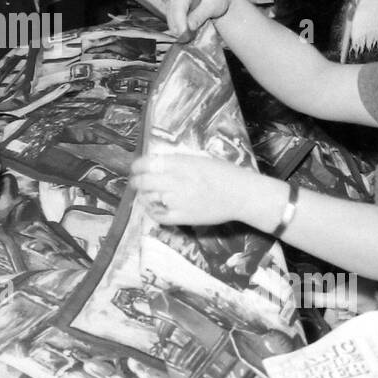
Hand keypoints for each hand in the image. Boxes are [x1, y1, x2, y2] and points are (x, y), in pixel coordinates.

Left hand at [130, 151, 262, 226]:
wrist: (241, 195)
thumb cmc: (224, 173)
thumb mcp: (198, 159)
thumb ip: (177, 162)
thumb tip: (156, 164)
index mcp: (180, 164)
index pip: (146, 163)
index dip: (137, 166)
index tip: (135, 168)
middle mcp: (175, 181)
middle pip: (143, 182)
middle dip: (137, 181)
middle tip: (136, 182)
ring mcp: (177, 201)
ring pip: (148, 198)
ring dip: (144, 196)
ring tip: (146, 194)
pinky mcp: (182, 217)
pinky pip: (158, 216)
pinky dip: (151, 211)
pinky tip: (153, 208)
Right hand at [166, 0, 233, 38]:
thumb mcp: (211, 6)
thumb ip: (199, 16)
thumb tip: (189, 27)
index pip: (177, 9)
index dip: (180, 23)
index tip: (184, 36)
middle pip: (172, 17)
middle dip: (179, 30)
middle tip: (189, 40)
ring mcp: (172, 4)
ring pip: (171, 22)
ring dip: (180, 31)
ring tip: (191, 37)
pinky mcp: (173, 12)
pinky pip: (174, 24)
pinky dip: (180, 30)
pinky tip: (188, 33)